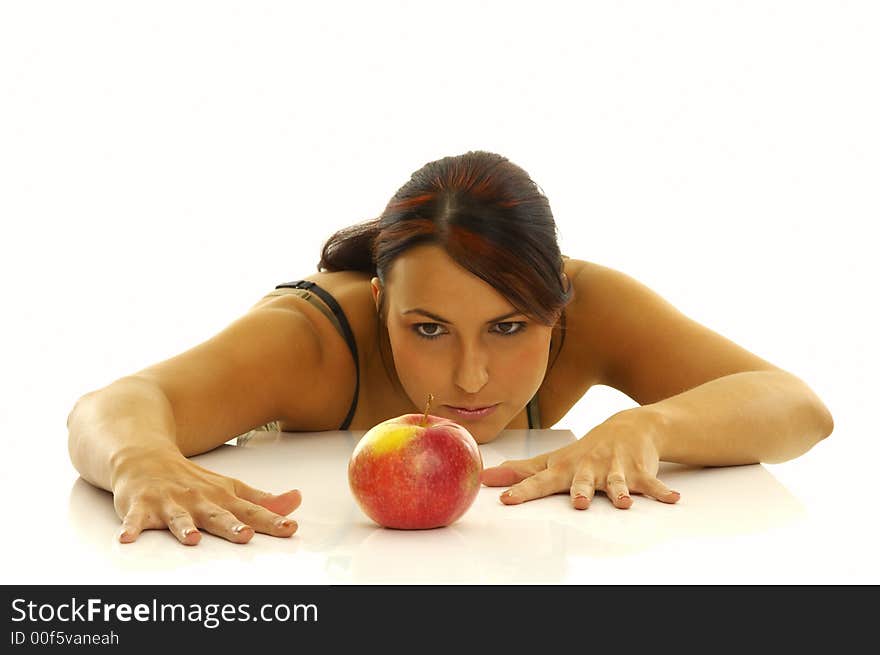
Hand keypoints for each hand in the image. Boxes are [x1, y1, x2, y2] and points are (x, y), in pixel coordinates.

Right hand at [112, 448, 301, 544]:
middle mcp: (198, 500)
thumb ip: (262, 501)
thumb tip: (296, 501)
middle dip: (231, 525)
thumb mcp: (230, 489)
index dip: (271, 520)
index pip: (251, 511)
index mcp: (221, 498)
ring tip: (191, 539)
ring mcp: (169, 503)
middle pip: (217, 515)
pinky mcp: (140, 506)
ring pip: (178, 518)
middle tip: (245, 534)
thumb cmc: (192, 481)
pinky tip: (127, 539)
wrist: (146, 457)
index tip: (290, 528)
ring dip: (183, 528)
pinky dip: (130, 529)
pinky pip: (134, 520)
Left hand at [481, 409, 680, 509]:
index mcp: (566, 468)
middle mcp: (589, 467)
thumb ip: (521, 472)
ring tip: (623, 502)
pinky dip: (662, 492)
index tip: (506, 499)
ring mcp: (616, 469)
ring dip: (620, 491)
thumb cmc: (586, 450)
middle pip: (582, 482)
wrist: (630, 427)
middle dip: (581, 491)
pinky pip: (653, 484)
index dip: (523, 491)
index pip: (540, 481)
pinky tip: (672, 499)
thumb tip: (485, 477)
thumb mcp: (554, 460)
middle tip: (578, 502)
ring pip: (618, 483)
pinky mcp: (641, 472)